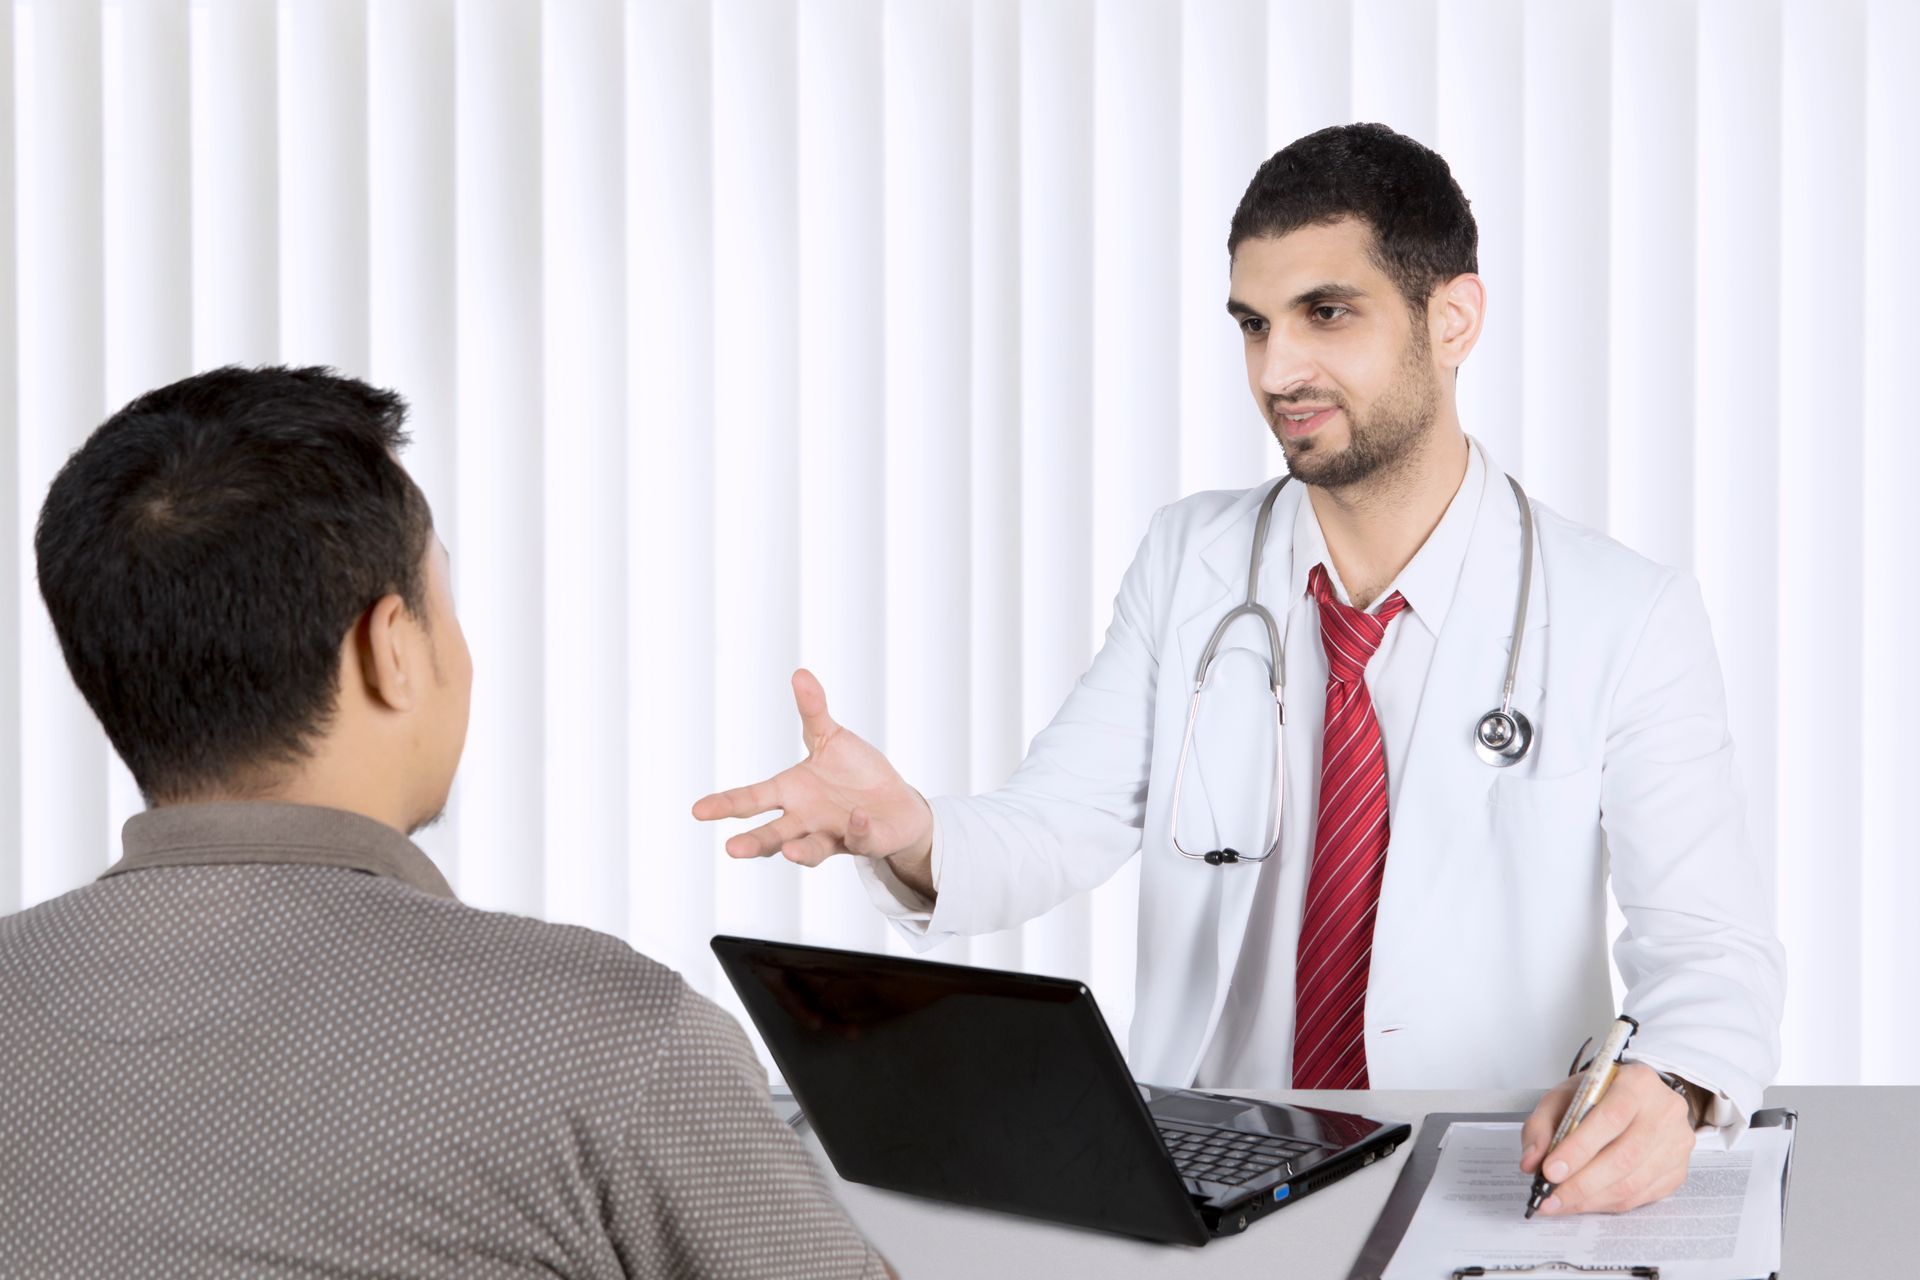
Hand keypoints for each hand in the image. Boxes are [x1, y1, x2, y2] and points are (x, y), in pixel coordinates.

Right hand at [690, 669, 934, 887]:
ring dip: (800, 852)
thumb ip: (814, 711)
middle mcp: (806, 820)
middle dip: (753, 842)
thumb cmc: (855, 772)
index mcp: (790, 793)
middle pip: (773, 835)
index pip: (751, 800)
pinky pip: (860, 839)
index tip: (698, 810)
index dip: (725, 805)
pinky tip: (859, 818)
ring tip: (789, 852)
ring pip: (811, 850)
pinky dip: (858, 830)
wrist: (897, 803)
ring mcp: (834, 834)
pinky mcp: (866, 841)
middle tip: (731, 848)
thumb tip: (800, 673)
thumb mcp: (831, 738)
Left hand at [1518, 1063, 1695, 1215]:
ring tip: (1561, 1203)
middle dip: (1581, 1184)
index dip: (1579, 1148)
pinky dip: (1608, 1203)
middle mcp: (1665, 1112)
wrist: (1639, 1097)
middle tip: (1550, 1197)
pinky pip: (1642, 1196)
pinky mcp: (1678, 1170)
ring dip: (1592, 1199)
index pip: (1610, 1118)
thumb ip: (1542, 1125)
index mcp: (1637, 1083)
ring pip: (1633, 1183)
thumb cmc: (1601, 1095)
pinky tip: (1585, 1202)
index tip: (1550, 1170)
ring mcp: (1676, 1143)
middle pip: (1624, 1157)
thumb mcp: (1565, 1095)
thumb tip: (1531, 1162)